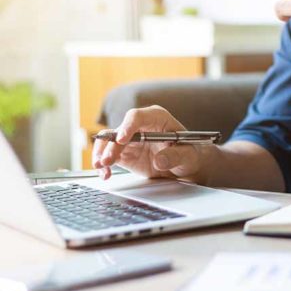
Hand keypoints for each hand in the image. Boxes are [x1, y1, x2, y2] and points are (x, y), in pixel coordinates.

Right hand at [92, 105, 208, 182]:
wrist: (185, 166)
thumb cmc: (189, 154)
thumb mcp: (189, 155)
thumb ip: (176, 156)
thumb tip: (160, 160)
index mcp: (157, 118)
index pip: (137, 116)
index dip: (128, 126)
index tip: (122, 139)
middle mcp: (140, 126)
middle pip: (119, 130)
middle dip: (111, 145)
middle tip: (108, 160)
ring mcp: (130, 140)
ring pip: (108, 142)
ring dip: (101, 154)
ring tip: (102, 168)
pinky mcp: (124, 153)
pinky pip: (108, 156)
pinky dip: (103, 165)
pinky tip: (105, 174)